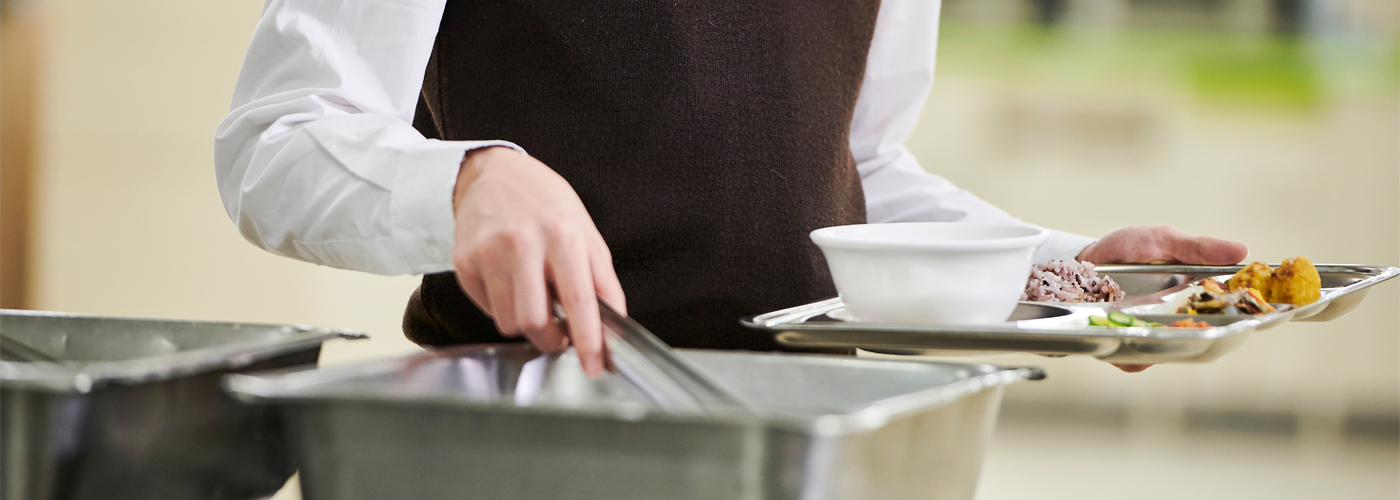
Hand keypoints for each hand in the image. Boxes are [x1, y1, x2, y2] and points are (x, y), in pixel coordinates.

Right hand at [451, 147, 624, 376]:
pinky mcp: (464, 262)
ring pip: (508, 322)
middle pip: (535, 322)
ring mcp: (488, 253)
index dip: (588, 341)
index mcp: (562, 235)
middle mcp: (523, 244)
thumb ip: (602, 279)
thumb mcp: (585, 231)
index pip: (578, 301)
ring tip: (533, 299)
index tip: (593, 365)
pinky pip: (487, 308)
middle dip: (551, 340)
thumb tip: (614, 322)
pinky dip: (502, 307)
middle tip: (559, 334)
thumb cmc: (543, 202)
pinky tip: (510, 282)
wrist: (492, 173)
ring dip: (525, 324)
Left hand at [1078, 226, 1247, 373]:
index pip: (1222, 312)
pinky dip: (1134, 358)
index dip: (1234, 318)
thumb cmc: (1124, 249)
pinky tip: (1128, 342)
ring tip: (1152, 330)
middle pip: (1197, 338)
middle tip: (1188, 324)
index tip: (1241, 316)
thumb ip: (1197, 248)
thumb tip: (1241, 251)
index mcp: (1191, 292)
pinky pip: (1134, 362)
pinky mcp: (1123, 345)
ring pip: (1167, 353)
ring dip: (1162, 346)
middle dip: (1196, 335)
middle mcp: (1173, 318)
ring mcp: (1149, 333)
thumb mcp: (1162, 240)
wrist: (1077, 262)